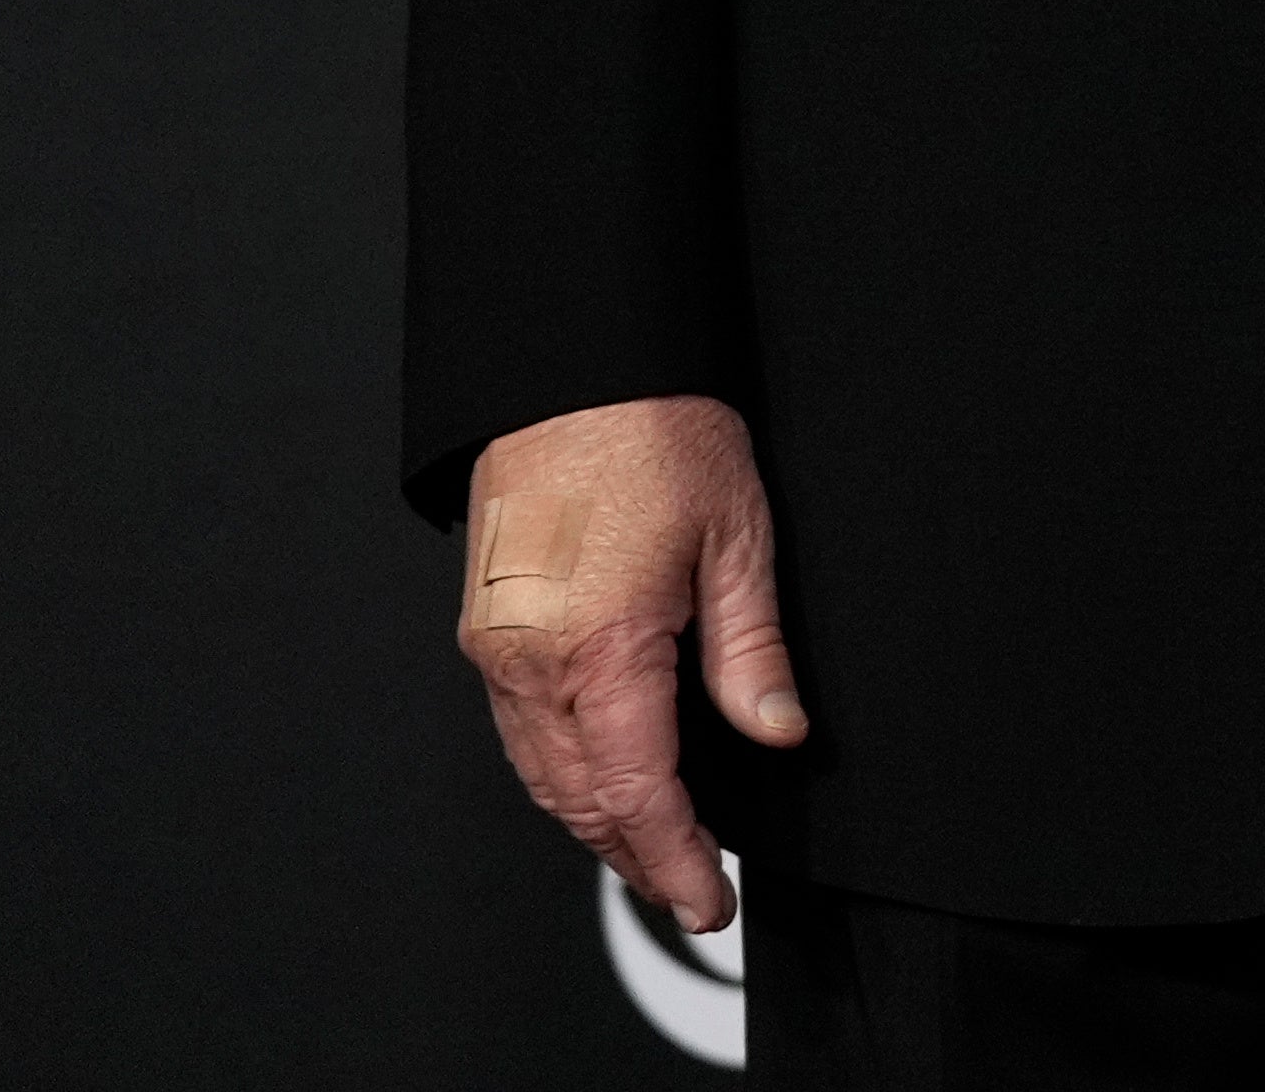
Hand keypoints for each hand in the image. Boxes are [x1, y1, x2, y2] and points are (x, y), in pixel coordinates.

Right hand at [457, 394, 805, 931]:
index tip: (707, 901)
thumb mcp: (737, 535)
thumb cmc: (651, 429)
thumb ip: (752, 650)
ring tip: (651, 852)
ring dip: (594, 823)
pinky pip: (521, 731)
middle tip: (689, 892)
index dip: (674, 860)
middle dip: (635, 859)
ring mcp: (499, 646)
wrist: (570, 363)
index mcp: (600, 647)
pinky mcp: (487, 625)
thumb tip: (777, 731)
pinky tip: (600, 779)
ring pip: (541, 774)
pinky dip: (561, 773)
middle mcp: (532, 659)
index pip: (638, 794)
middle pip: (580, 800)